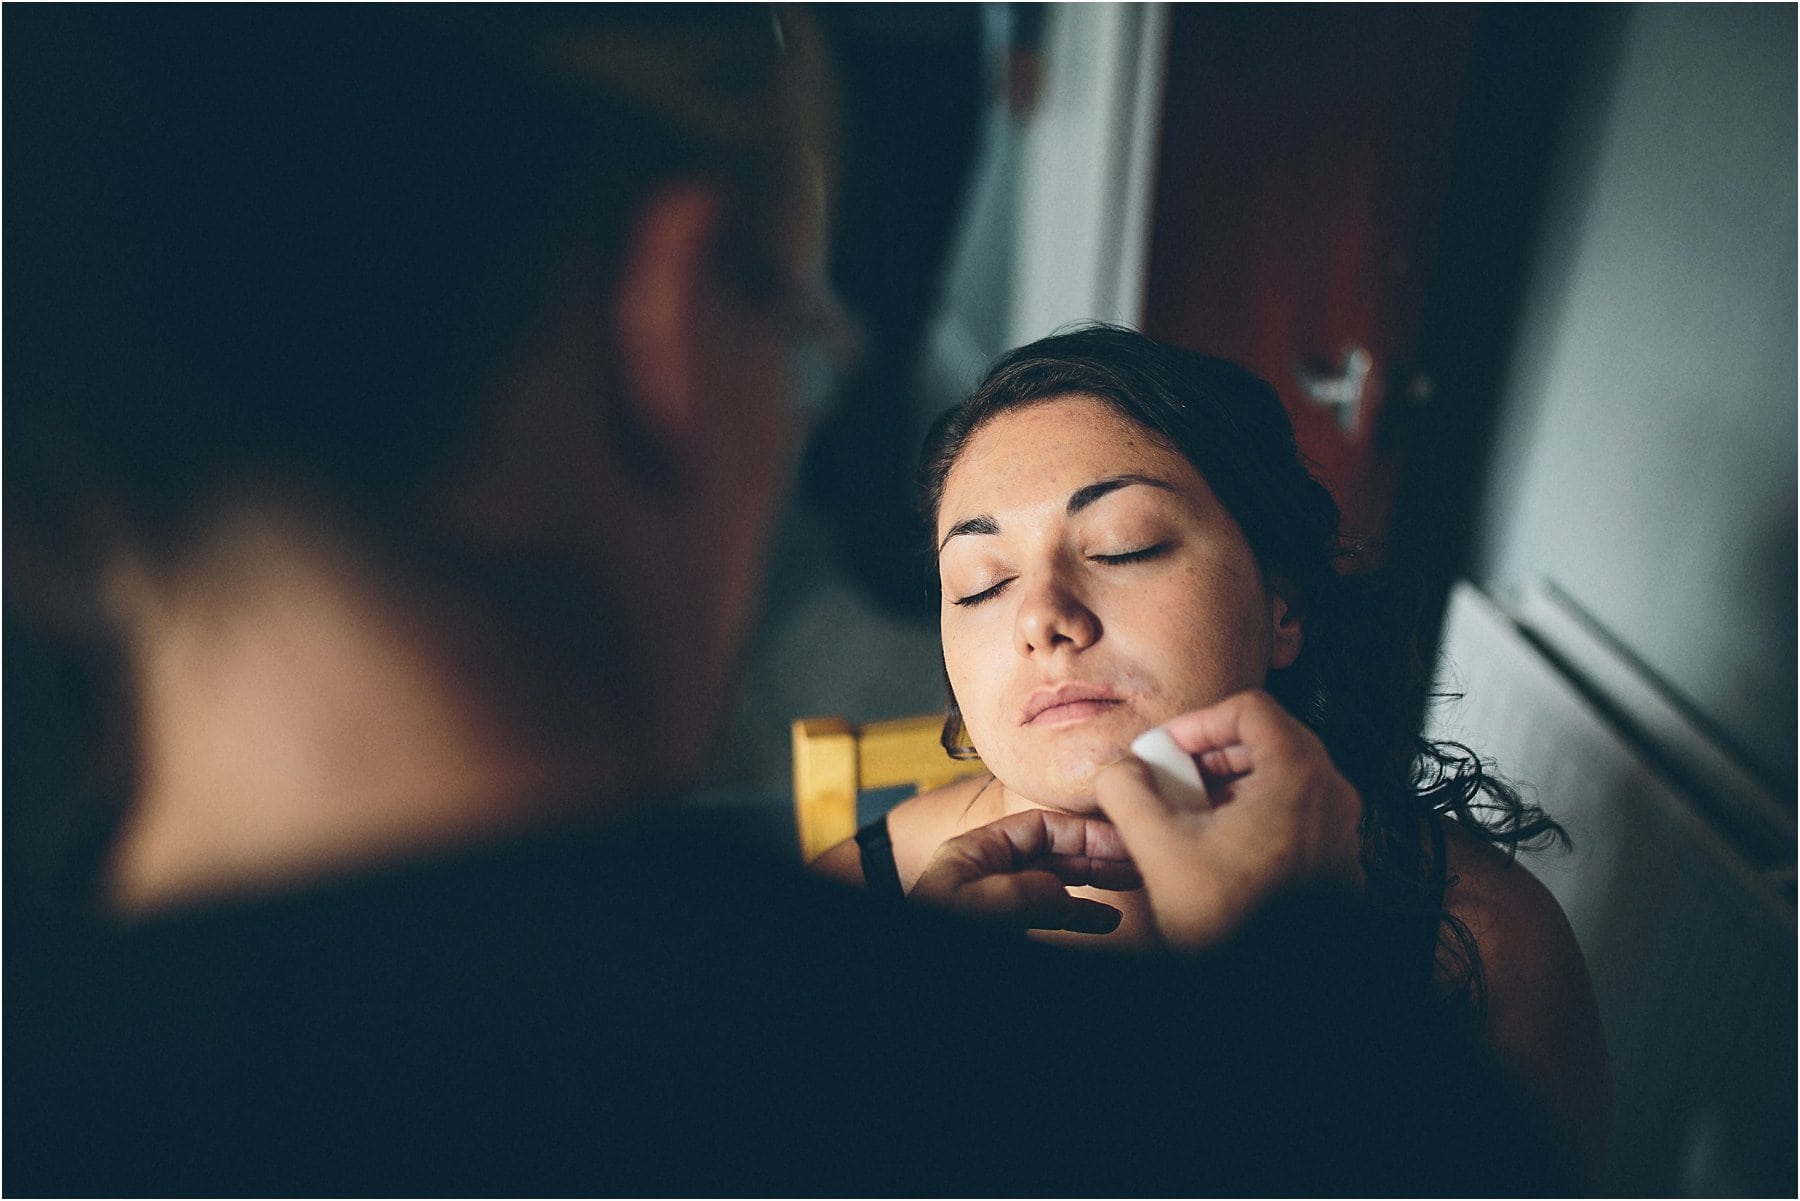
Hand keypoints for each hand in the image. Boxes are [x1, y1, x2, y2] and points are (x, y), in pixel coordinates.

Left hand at [910, 808, 1142, 934]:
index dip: (1082, 832)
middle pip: (1054, 851)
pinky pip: (1051, 914)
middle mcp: (990, 871)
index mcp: (976, 852)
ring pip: (1058, 882)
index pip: (1039, 827)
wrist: (925, 981)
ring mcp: (1000, 899)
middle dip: (1097, 855)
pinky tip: (1106, 920)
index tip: (1119, 841)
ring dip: (1097, 882)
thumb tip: (1064, 891)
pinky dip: (1081, 914)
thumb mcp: (980, 906)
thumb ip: (1025, 891)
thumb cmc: (939, 927)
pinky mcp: (1007, 927)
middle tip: (1137, 859)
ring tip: (1132, 881)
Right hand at [1095, 690, 1363, 950]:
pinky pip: (1296, 814)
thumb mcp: (1160, 850)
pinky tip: (1220, 850)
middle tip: (1172, 782)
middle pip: (1268, 739)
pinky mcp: (1338, 861)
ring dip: (1230, 786)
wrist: (1277, 987)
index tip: (1166, 752)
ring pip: (1282, 778)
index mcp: (1299, 776)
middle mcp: (1333, 795)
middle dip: (1210, 755)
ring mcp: (1341, 830)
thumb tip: (1118, 770)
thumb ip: (1127, 793)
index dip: (1198, 722)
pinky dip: (1256, 815)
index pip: (1249, 708)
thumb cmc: (1233, 922)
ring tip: (1190, 819)